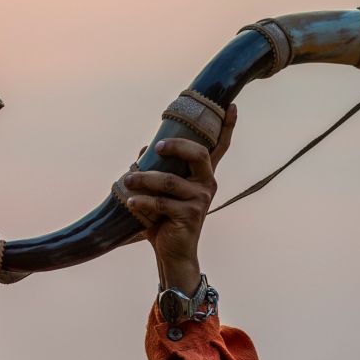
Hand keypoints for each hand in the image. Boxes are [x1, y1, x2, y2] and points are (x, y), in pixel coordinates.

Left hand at [122, 104, 236, 293]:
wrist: (172, 253)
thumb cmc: (165, 218)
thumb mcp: (163, 191)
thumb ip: (158, 169)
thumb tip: (145, 149)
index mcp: (203, 175)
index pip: (220, 147)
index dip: (227, 127)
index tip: (231, 106)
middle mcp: (207, 184)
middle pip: (200, 154)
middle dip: (176, 146)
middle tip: (156, 146)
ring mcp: (200, 200)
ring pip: (170, 181)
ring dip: (144, 179)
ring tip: (127, 180)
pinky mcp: (189, 216)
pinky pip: (161, 203)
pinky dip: (142, 201)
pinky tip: (130, 202)